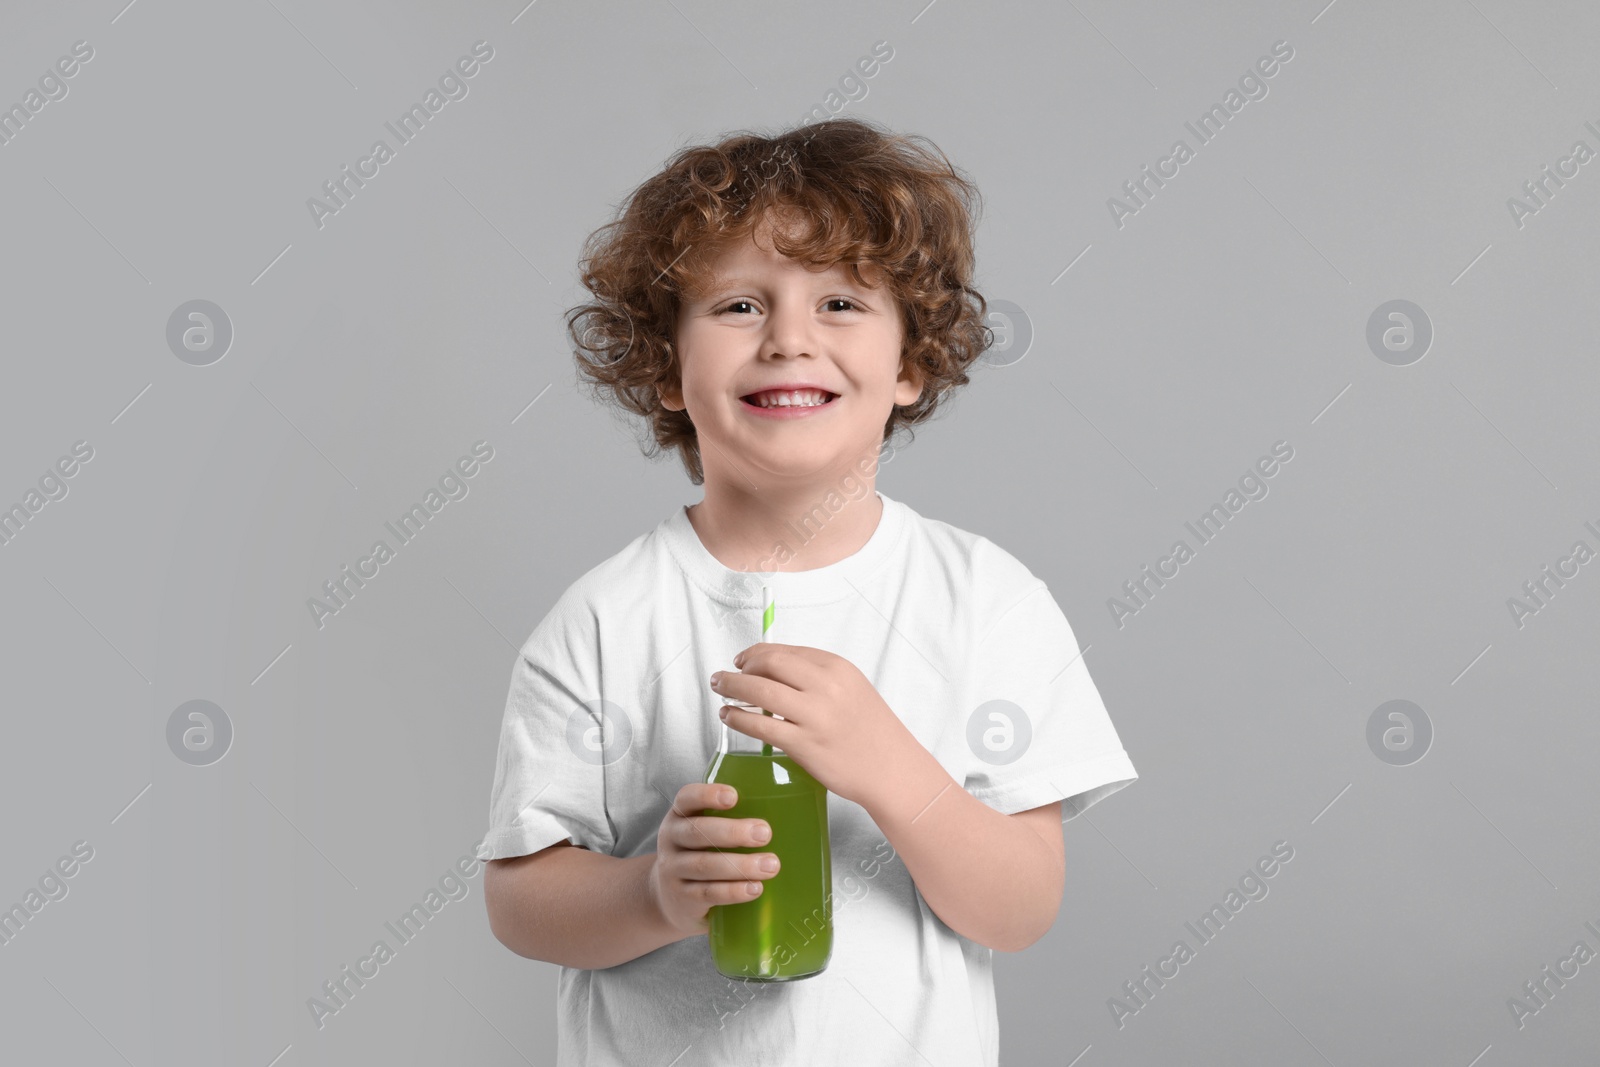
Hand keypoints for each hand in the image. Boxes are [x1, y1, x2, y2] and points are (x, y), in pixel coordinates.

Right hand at [646, 782, 780, 937]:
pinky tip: (755, 888)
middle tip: (765, 832)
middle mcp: (671, 841)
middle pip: (697, 832)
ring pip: (705, 865)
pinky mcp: (682, 900)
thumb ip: (732, 821)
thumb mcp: (705, 834)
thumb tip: (790, 812)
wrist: (669, 901)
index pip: (687, 798)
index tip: (734, 796)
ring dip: (740, 865)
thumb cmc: (701, 856)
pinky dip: (733, 891)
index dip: (708, 795)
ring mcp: (673, 871)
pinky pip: (708, 894)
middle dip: (732, 832)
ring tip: (771, 865)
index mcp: (679, 816)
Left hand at [710, 643, 927, 808]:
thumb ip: (818, 677)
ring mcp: (815, 716)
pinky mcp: (804, 745)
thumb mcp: (852, 689)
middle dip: (740, 667)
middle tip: (725, 675)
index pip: (786, 651)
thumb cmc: (872, 731)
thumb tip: (775, 669)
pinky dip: (738, 717)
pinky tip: (730, 716)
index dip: (756, 652)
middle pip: (769, 664)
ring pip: (760, 691)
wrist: (892, 769)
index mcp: (837, 668)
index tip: (742, 659)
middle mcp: (826, 686)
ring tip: (720, 690)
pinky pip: (760, 725)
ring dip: (732, 688)